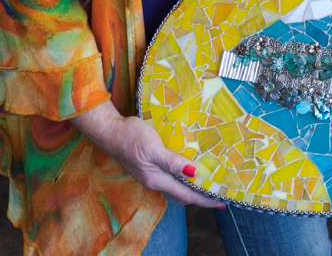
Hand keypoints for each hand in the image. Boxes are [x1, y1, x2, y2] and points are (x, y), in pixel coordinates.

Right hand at [69, 99, 222, 207]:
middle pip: (183, 194)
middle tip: (220, 193)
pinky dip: (183, 177)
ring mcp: (150, 174)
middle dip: (201, 196)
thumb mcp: (153, 148)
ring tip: (209, 182)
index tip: (222, 202)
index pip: (186, 195)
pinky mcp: (148, 166)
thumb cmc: (130, 137)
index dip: (205, 199)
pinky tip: (189, 168)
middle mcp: (154, 181)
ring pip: (176, 186)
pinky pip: (170, 176)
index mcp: (157, 179)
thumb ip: (172, 162)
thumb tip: (193, 174)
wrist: (109, 130)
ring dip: (193, 187)